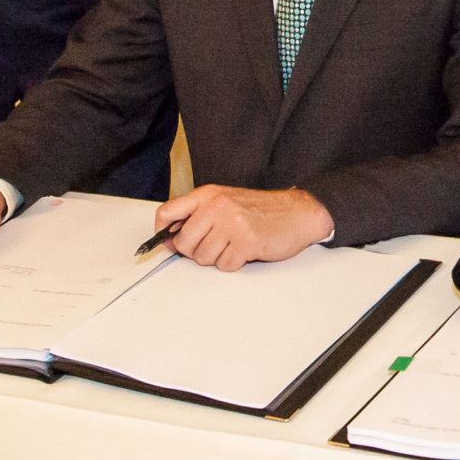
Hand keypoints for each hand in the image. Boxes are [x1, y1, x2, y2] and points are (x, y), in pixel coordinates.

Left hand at [154, 185, 332, 270]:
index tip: (168, 241)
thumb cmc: (261, 210)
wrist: (297, 213)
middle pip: (184, 243)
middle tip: (215, 245)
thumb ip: (198, 215)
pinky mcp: (246, 242)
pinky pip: (224, 265)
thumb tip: (170, 239)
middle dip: (196, 251)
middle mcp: (218, 206)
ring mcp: (232, 223)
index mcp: (209, 194)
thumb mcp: (226, 202)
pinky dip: (234, 263)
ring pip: (203, 258)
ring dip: (217, 258)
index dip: (162, 232)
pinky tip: (245, 250)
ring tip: (233, 245)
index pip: (167, 212)